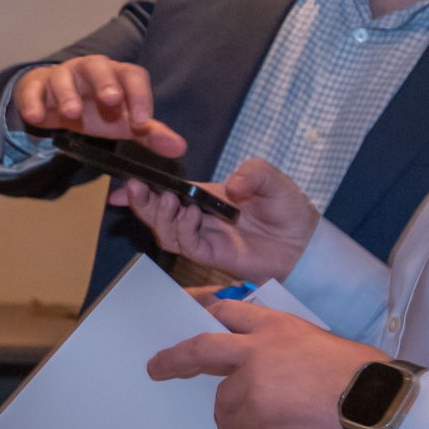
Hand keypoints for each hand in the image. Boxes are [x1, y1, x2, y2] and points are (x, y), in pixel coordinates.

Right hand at [15, 56, 170, 144]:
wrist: (53, 102)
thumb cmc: (93, 109)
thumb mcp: (121, 122)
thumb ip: (149, 134)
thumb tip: (179, 148)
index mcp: (116, 75)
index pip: (132, 76)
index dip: (139, 96)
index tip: (141, 122)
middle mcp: (89, 70)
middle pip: (98, 66)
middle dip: (106, 82)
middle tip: (112, 100)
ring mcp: (61, 76)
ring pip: (63, 76)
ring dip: (68, 94)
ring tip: (72, 113)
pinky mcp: (36, 86)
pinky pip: (33, 90)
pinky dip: (33, 102)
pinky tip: (36, 117)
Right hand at [112, 157, 317, 282]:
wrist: (305, 243)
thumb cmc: (288, 209)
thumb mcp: (270, 178)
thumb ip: (251, 173)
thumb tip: (229, 187)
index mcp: (206, 198)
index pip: (167, 193)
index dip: (143, 190)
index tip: (123, 183)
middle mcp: (200, 219)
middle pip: (159, 214)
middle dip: (142, 202)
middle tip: (137, 188)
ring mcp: (206, 239)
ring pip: (166, 233)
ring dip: (160, 216)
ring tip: (168, 199)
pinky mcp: (215, 256)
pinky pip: (187, 246)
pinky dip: (184, 230)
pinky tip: (192, 214)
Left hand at [146, 300, 385, 428]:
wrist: (373, 400)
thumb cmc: (362, 375)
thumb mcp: (320, 343)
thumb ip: (287, 349)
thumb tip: (277, 369)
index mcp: (277, 324)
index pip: (229, 311)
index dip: (206, 313)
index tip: (192, 317)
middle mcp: (258, 346)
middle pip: (202, 347)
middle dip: (175, 358)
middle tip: (157, 368)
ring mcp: (253, 378)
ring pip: (223, 400)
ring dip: (231, 419)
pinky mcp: (255, 409)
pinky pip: (238, 427)